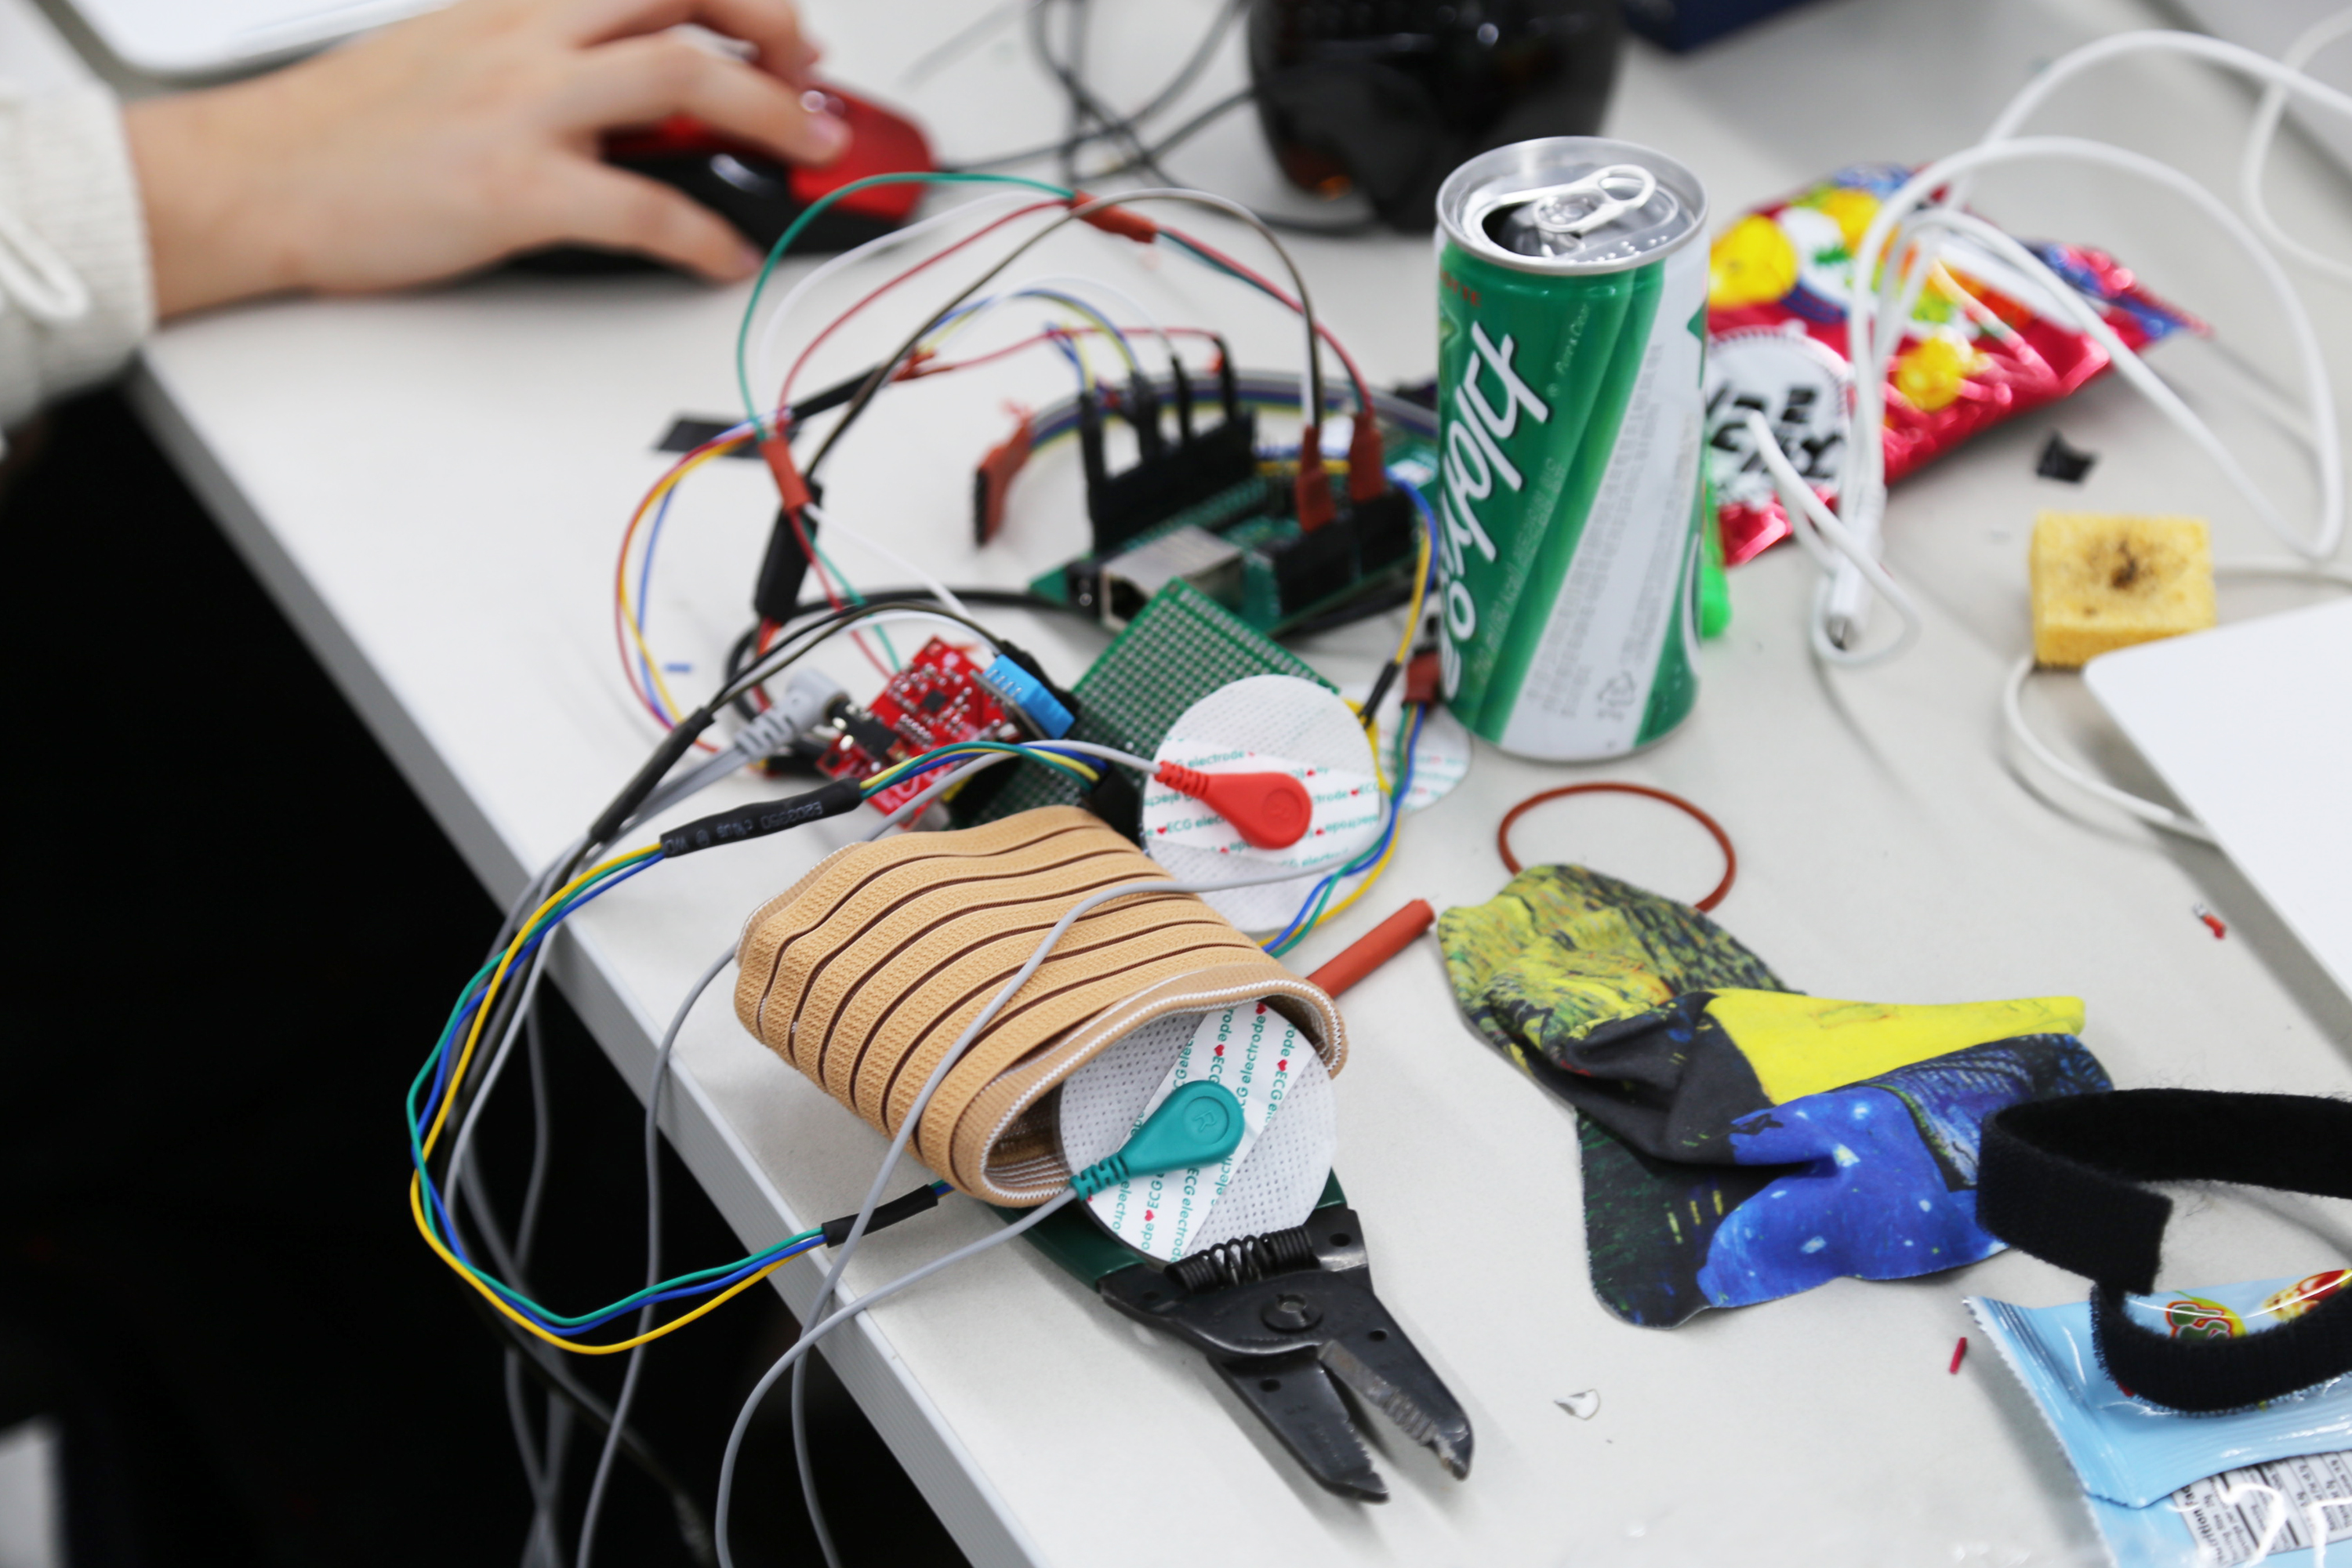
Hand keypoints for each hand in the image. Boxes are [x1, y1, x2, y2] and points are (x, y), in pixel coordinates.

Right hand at [123, 0, 846, 316]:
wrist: (255, 175)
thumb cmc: (349, 129)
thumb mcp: (456, 53)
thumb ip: (543, 57)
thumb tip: (625, 84)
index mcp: (521, 6)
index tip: (782, 31)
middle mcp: (532, 40)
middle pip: (690, 1)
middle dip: (776, 37)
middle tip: (814, 87)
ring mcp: (527, 111)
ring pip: (684, 81)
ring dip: (769, 116)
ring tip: (806, 155)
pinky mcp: (517, 191)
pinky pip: (644, 208)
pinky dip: (703, 236)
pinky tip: (725, 256)